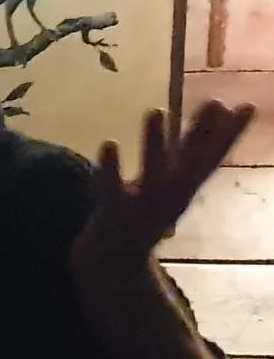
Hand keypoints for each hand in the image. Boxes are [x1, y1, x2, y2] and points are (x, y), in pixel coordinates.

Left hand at [75, 102, 254, 266]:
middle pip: (189, 162)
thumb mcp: (181, 180)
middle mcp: (171, 194)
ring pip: (152, 171)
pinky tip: (109, 142)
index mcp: (187, 185)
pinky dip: (110, 168)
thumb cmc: (153, 207)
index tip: (249, 106)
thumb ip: (199, 147)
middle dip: (202, 134)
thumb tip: (224, 108)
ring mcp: (143, 203)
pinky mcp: (112, 211)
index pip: (214, 156)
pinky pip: (110, 188)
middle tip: (214, 101)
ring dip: (154, 141)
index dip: (232, 133)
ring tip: (155, 110)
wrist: (118, 257)